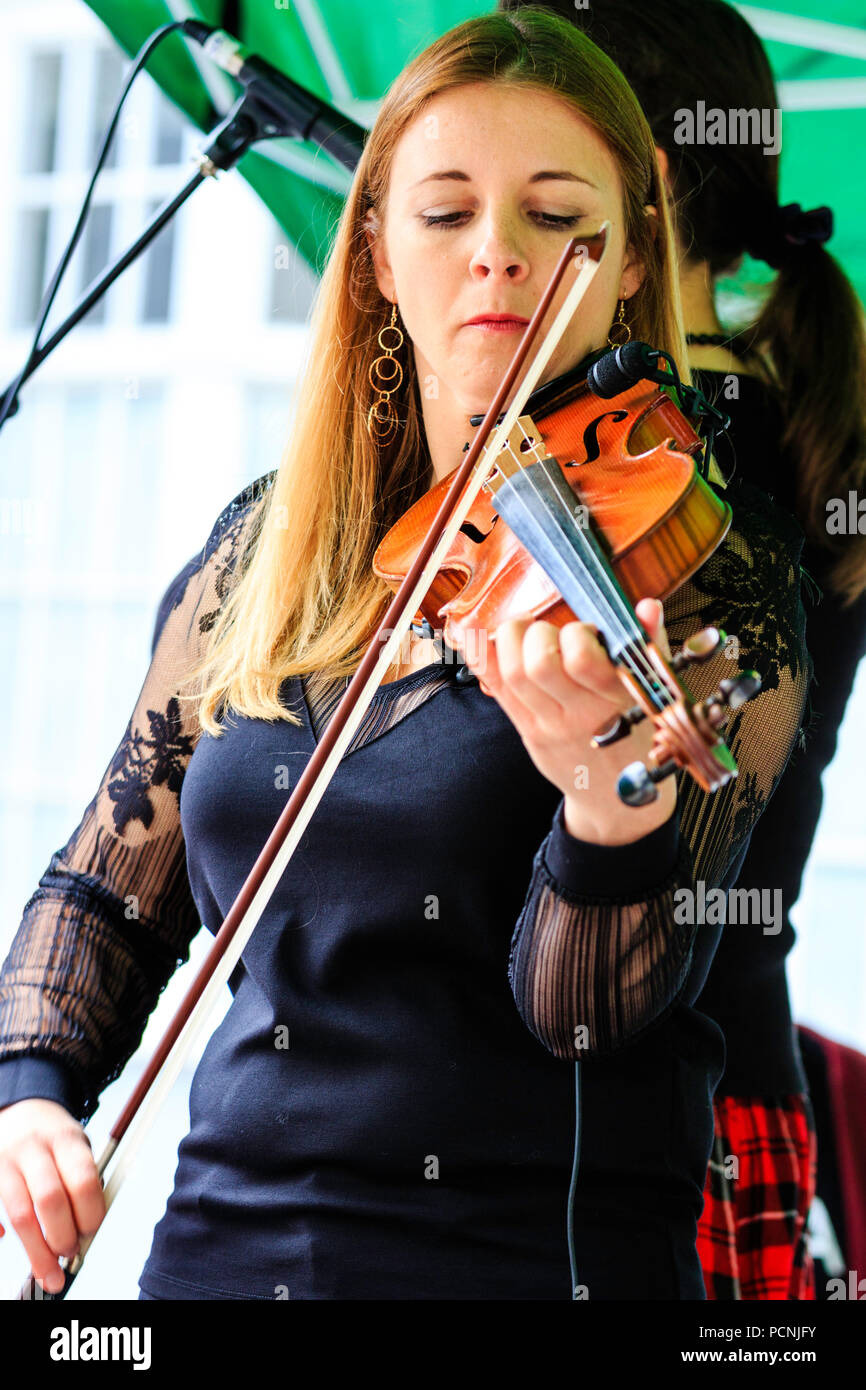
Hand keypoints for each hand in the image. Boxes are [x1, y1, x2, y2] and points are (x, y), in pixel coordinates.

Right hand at [0, 1098, 105, 1293]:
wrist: (22, 1106)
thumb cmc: (54, 1136)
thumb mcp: (77, 1144)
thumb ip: (83, 1180)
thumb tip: (88, 1231)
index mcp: (65, 1138)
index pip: (82, 1179)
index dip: (90, 1213)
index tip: (91, 1232)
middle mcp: (33, 1147)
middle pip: (50, 1199)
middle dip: (63, 1235)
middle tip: (70, 1252)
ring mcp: (5, 1160)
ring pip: (20, 1213)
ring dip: (37, 1248)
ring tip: (49, 1268)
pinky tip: (6, 1239)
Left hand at [462, 598, 676, 844]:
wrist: (614, 798)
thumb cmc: (636, 737)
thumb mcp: (650, 696)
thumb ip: (647, 647)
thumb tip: (646, 606)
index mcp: (617, 703)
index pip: (583, 660)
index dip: (578, 634)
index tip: (586, 631)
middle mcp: (579, 716)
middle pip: (539, 664)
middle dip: (540, 633)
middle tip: (552, 632)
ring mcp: (547, 725)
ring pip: (511, 672)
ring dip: (512, 637)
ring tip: (527, 631)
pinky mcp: (525, 729)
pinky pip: (494, 685)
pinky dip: (478, 652)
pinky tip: (474, 632)